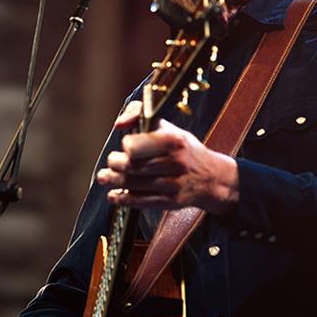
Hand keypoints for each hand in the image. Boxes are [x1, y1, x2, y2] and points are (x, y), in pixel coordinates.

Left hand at [96, 101, 239, 214]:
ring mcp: (174, 184)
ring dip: (114, 181)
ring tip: (104, 177)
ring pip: (134, 185)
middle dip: (115, 164)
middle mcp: (175, 162)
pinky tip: (113, 196)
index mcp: (173, 140)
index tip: (126, 146)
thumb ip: (140, 114)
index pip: (137, 145)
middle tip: (111, 162)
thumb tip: (119, 124)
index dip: (127, 146)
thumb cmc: (183, 148)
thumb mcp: (168, 127)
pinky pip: (142, 202)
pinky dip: (123, 199)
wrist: (212, 177)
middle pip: (133, 166)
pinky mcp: (171, 202)